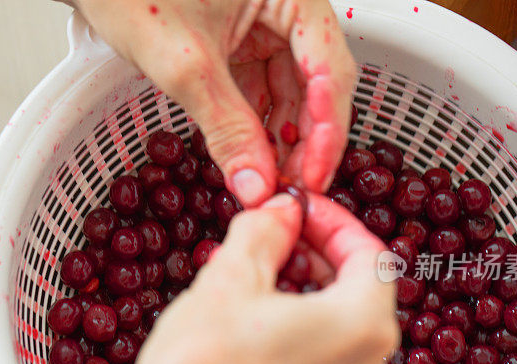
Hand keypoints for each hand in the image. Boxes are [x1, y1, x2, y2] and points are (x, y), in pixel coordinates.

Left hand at [73, 0, 356, 206]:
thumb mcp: (185, 65)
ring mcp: (263, 28)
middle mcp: (286, 9)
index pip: (330, 71)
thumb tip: (256, 186)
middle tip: (291, 192)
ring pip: (290, 95)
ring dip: (281, 141)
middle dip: (305, 143)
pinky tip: (248, 159)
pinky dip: (255, 128)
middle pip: (317, 87)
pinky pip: (260, 93)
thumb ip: (227, 128)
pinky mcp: (240, 46)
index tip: (312, 180)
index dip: (327, 133)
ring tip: (267, 182)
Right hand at [92, 192, 398, 363]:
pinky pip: (326, 353)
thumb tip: (282, 210)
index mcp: (362, 327)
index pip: (369, 254)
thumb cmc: (199, 362)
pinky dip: (302, 322)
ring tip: (256, 269)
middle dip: (319, 252)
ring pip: (342, 321)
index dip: (331, 220)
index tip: (296, 206)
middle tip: (274, 231)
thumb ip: (266, 231)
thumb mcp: (231, 276)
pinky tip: (255, 313)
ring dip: (307, 286)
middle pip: (360, 288)